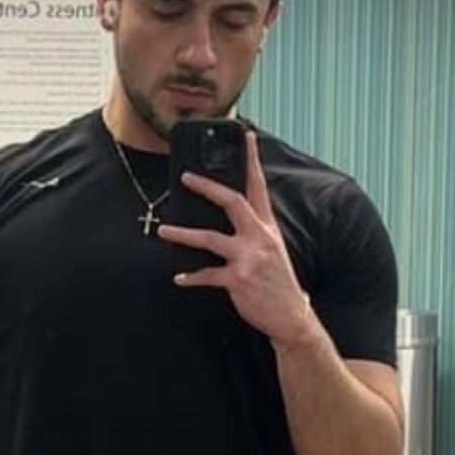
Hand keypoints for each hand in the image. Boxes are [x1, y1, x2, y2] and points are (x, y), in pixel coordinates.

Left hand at [157, 130, 314, 344]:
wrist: (291, 317)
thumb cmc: (278, 285)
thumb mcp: (273, 252)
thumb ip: (254, 233)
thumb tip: (226, 221)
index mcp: (268, 228)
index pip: (259, 186)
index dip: (252, 160)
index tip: (247, 136)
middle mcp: (259, 238)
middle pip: (232, 201)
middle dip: (207, 187)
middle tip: (185, 177)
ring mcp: (248, 258)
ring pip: (210, 238)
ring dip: (183, 234)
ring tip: (163, 231)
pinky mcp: (238, 280)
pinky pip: (207, 275)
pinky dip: (191, 277)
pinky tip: (179, 277)